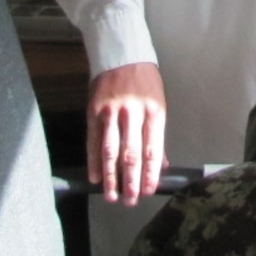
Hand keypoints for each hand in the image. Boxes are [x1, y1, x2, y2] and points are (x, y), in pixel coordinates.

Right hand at [89, 61, 166, 204]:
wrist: (122, 54)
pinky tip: (95, 177)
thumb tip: (161, 166)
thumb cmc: (144, 81)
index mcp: (154, 112)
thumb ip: (157, 136)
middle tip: (131, 201)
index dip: (150, 173)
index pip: (153, 149)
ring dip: (111, 176)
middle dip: (131, 181)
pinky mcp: (94, 110)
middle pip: (132, 153)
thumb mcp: (158, 103)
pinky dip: (94, 161)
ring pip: (111, 150)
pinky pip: (93, 140)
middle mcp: (133, 113)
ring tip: (111, 196)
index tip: (149, 191)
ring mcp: (112, 112)